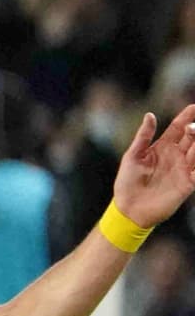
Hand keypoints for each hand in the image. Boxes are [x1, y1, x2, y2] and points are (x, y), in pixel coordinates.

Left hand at [109, 104, 194, 228]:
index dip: (186, 117)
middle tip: (192, 128)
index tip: (194, 107)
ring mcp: (183, 169)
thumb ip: (143, 136)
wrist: (129, 208)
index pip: (178, 128)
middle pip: (192, 137)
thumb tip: (149, 115)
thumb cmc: (127, 182)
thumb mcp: (132, 156)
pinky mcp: (188, 183)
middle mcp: (176, 155)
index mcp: (163, 147)